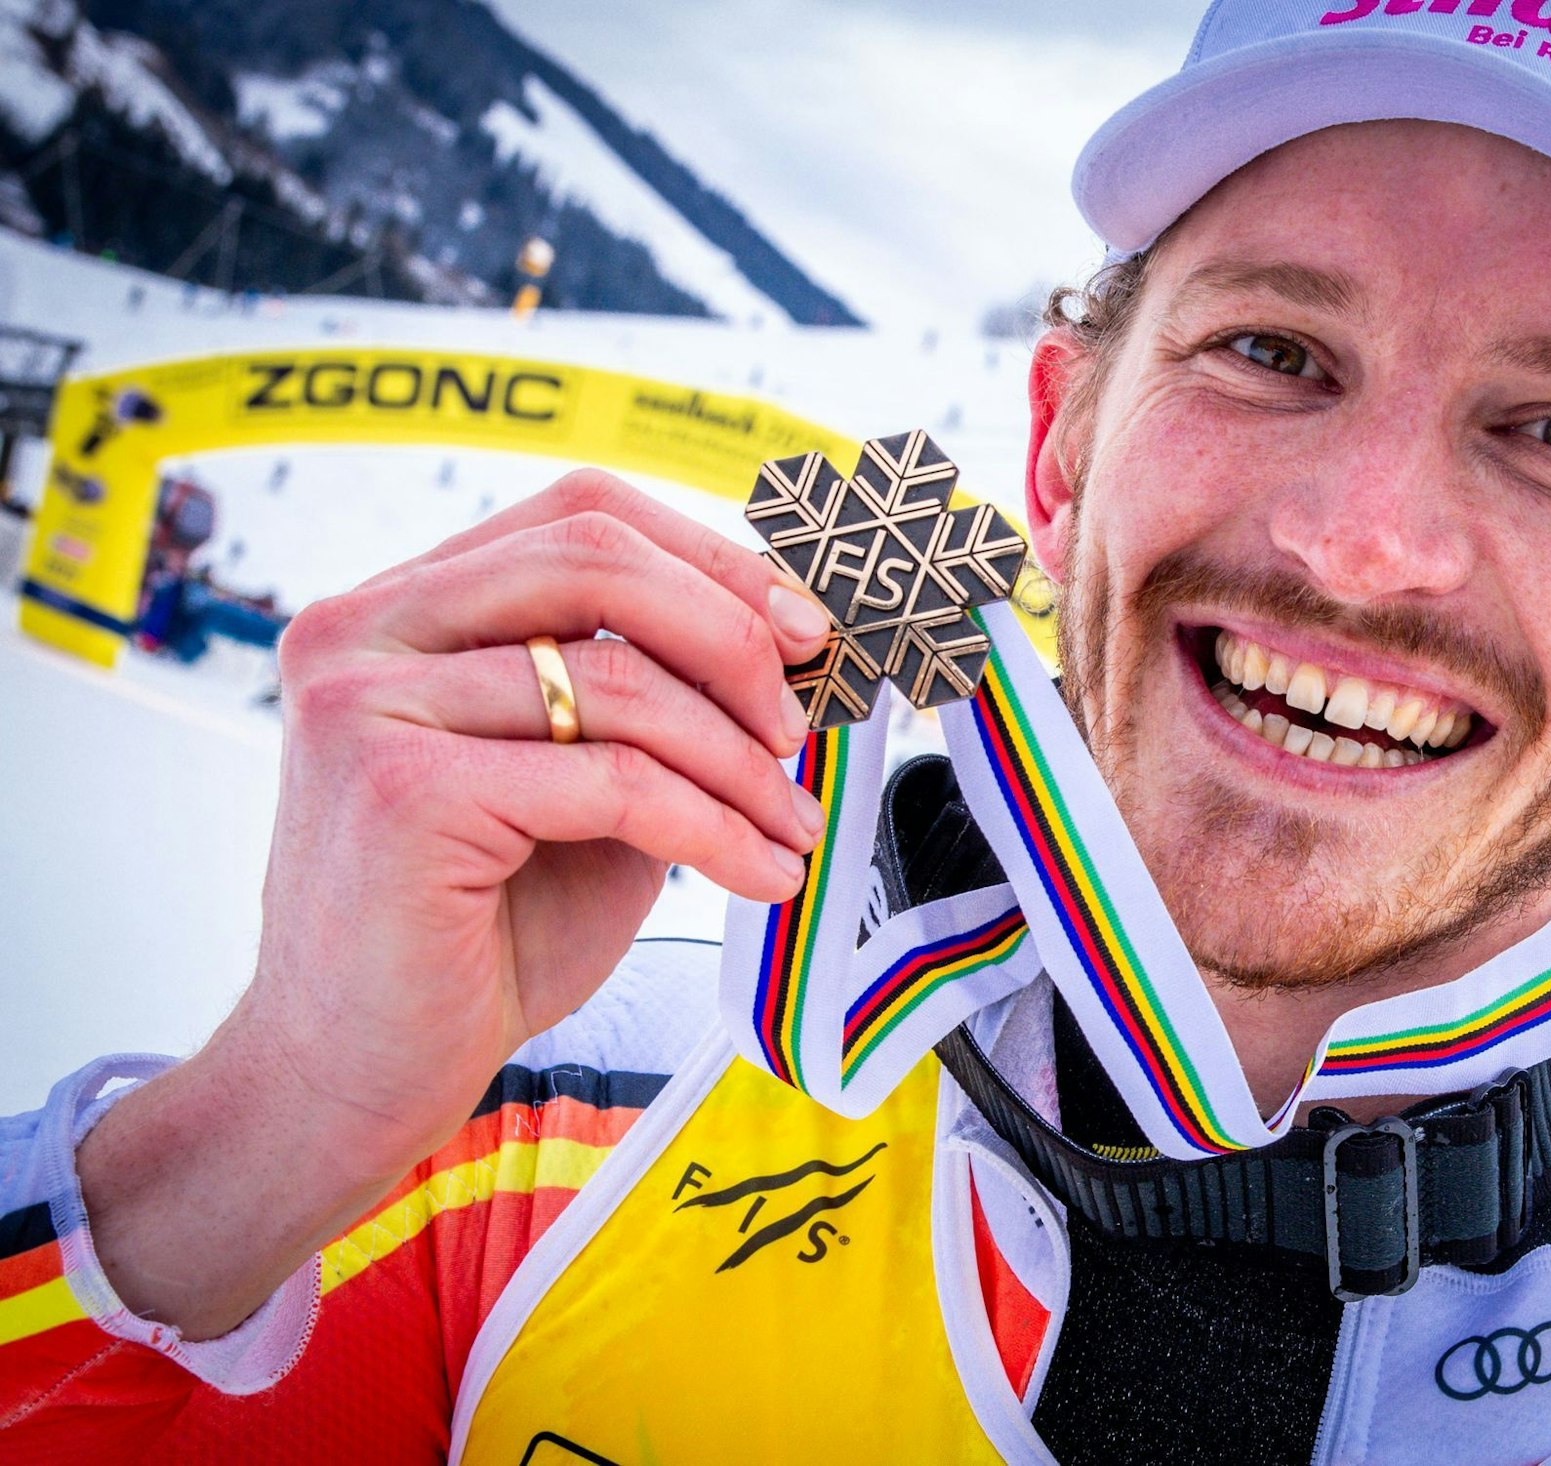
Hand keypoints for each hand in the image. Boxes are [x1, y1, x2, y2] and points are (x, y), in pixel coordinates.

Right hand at [78, 470, 831, 1335]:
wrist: (354, 1079)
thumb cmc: (475, 938)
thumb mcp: (577, 792)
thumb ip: (643, 707)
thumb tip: (787, 654)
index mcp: (399, 609)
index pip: (578, 514)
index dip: (709, 558)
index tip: (801, 630)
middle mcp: (362, 631)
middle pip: (595, 559)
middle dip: (730, 635)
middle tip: (801, 721)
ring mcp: (368, 704)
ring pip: (618, 680)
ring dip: (740, 759)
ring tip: (791, 823)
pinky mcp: (399, 791)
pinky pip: (613, 782)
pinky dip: (714, 827)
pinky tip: (760, 874)